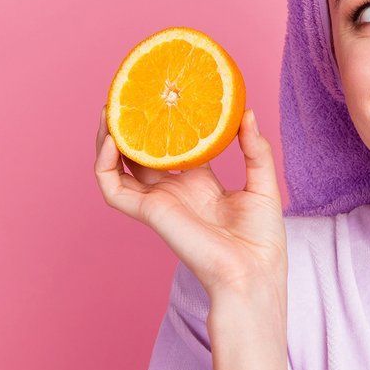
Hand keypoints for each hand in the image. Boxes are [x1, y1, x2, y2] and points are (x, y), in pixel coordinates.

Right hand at [94, 106, 286, 298]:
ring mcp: (158, 201)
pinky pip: (112, 187)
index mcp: (199, 185)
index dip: (165, 125)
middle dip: (132, 126)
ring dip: (109, 138)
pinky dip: (104, 163)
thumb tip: (247, 112)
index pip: (173, 149)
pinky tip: (112, 139)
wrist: (253, 274)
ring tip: (110, 109)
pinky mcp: (149, 212)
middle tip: (130, 96)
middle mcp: (174, 191)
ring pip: (118, 167)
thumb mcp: (264, 185)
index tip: (166, 97)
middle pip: (141, 154)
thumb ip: (255, 149)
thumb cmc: (262, 240)